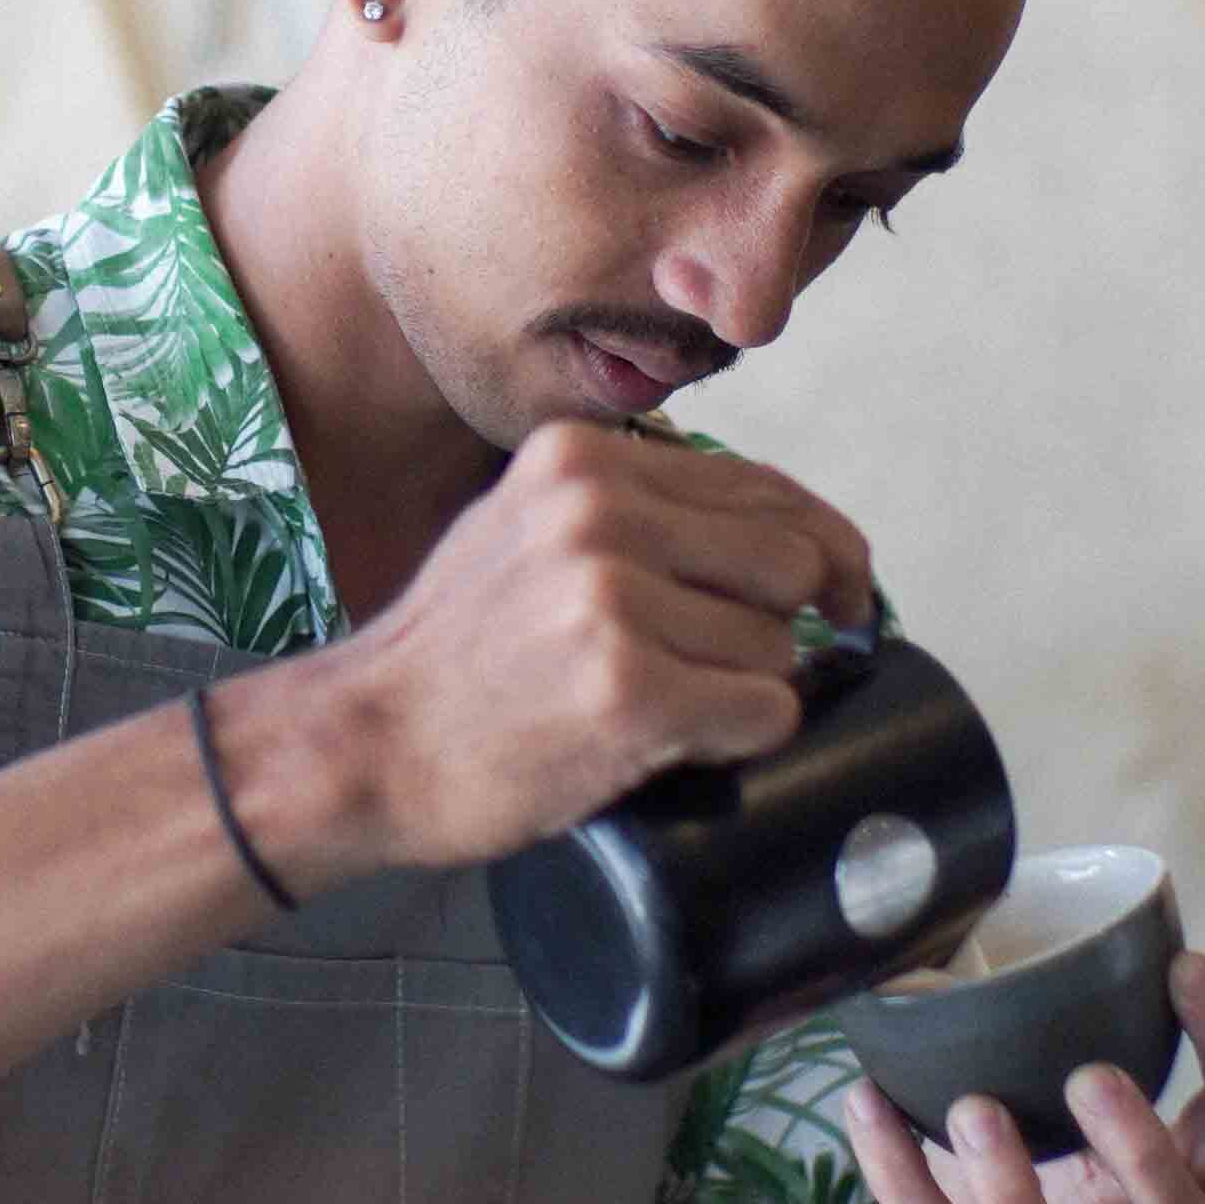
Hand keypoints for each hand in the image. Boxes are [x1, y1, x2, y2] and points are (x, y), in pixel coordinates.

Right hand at [325, 418, 872, 874]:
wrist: (362, 742)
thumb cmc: (451, 656)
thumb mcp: (522, 530)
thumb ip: (629, 511)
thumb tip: (776, 537)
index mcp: (581, 460)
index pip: (763, 486)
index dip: (822, 545)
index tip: (842, 589)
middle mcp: (599, 512)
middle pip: (790, 559)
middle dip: (789, 622)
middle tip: (752, 669)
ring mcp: (612, 599)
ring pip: (779, 644)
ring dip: (746, 690)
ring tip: (657, 709)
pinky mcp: (628, 690)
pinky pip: (765, 710)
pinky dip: (740, 739)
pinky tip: (673, 743)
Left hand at [836, 950, 1204, 1203]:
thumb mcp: (1056, 1141)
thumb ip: (1062, 1061)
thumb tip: (1014, 913)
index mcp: (1165, 1199)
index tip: (1186, 965)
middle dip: (1145, 1154)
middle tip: (1091, 1074)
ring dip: (1014, 1185)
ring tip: (970, 1107)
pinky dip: (897, 1173)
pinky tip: (866, 1102)